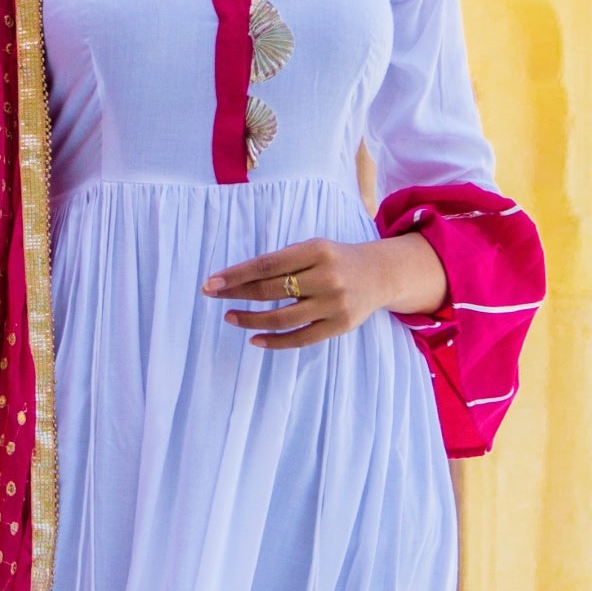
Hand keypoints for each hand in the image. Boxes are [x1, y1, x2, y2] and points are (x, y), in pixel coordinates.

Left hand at [204, 232, 447, 349]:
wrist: (380, 274)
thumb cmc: (336, 259)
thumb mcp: (314, 248)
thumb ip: (283, 260)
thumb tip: (238, 278)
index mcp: (317, 250)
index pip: (267, 264)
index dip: (237, 275)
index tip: (211, 282)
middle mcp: (327, 276)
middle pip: (271, 290)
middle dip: (237, 294)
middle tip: (213, 296)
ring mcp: (334, 304)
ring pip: (282, 318)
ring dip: (250, 320)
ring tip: (230, 317)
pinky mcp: (340, 326)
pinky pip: (300, 338)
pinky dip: (274, 341)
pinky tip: (255, 339)